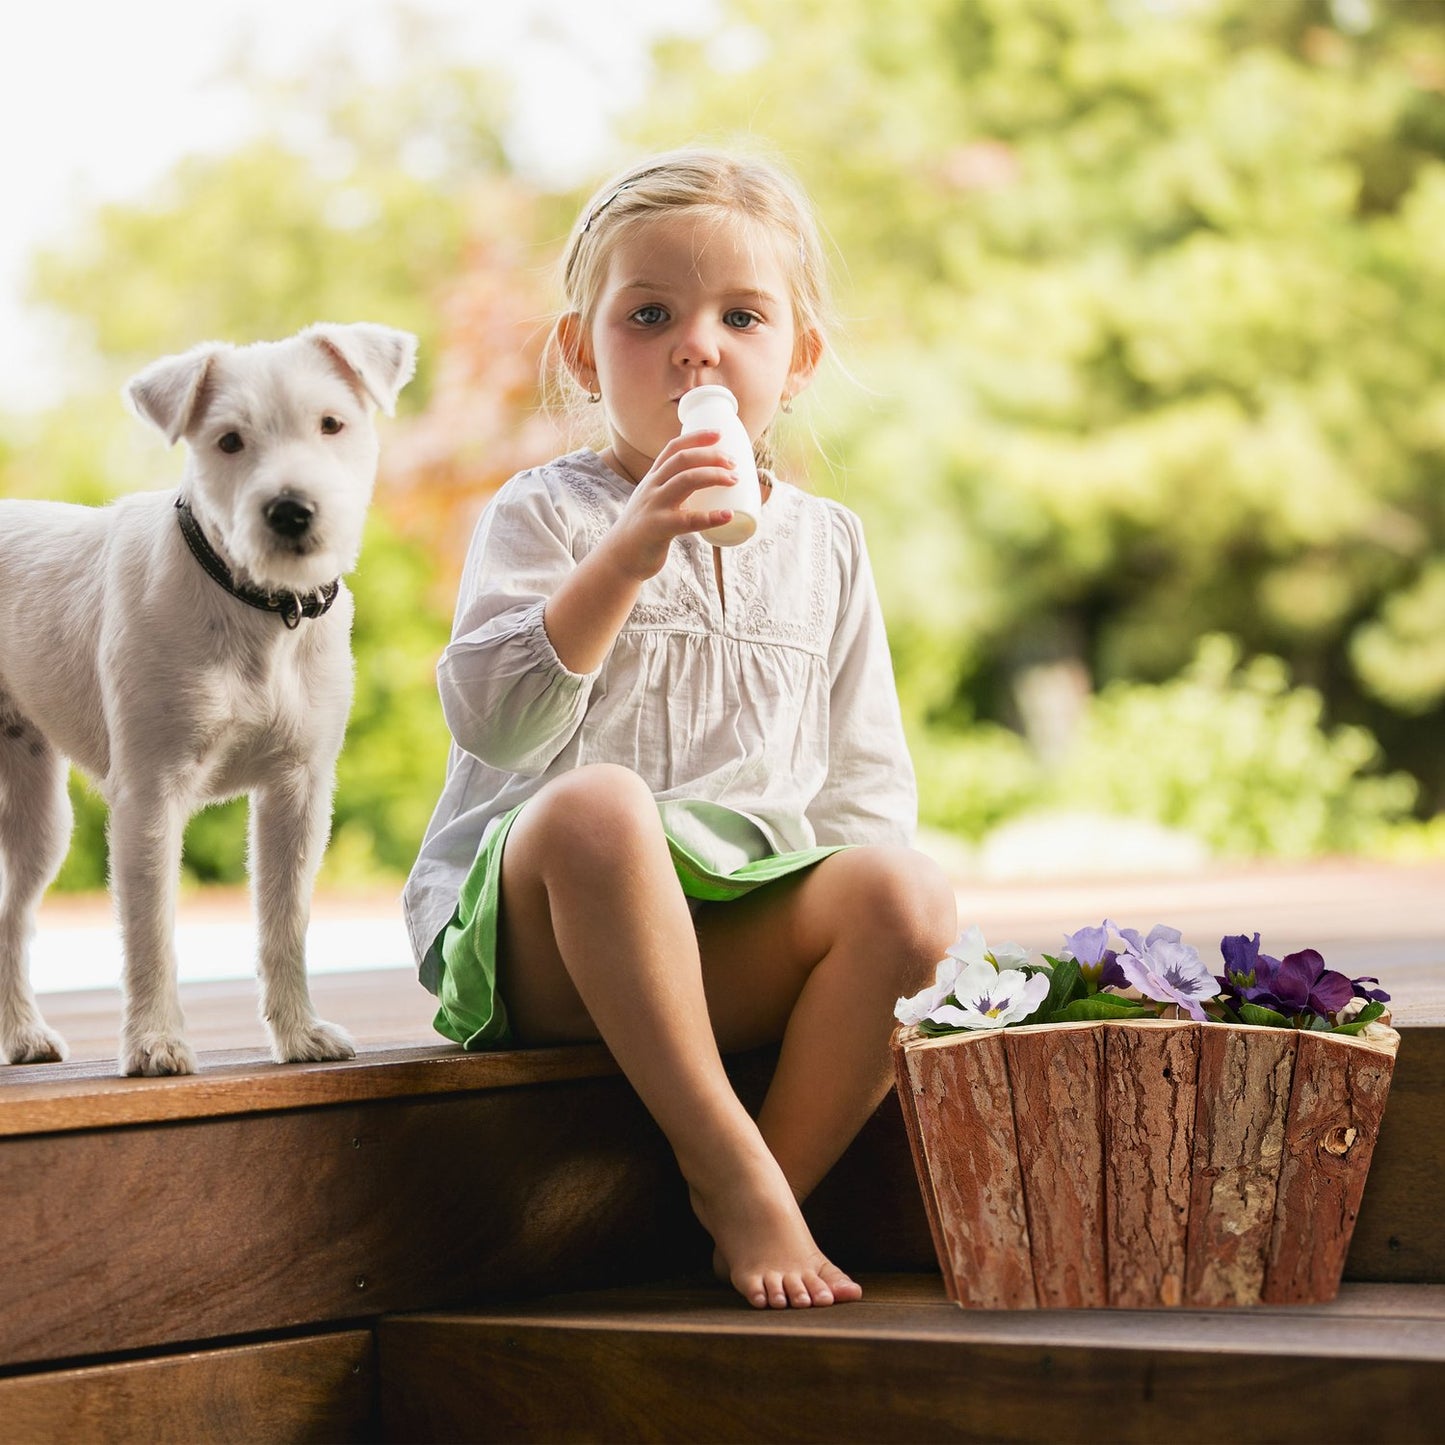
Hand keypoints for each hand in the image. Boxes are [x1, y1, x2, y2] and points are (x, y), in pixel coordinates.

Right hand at [599, 432, 737, 579]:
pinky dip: (711, 517)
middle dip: (711, 456)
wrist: (620, 557)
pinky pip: (688, 520)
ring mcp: (654, 506)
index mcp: (653, 478)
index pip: (673, 448)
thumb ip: (673, 492)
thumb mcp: (654, 502)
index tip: (719, 434)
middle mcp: (652, 487)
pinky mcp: (659, 528)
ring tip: (734, 480)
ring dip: (714, 476)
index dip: (697, 437)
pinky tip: (728, 515)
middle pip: (683, 459)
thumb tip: (706, 487)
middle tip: (733, 463)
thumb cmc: (645, 530)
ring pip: (686, 480)